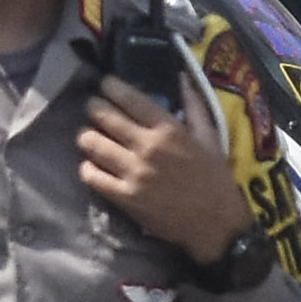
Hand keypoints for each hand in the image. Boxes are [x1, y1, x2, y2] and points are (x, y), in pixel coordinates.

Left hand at [75, 81, 253, 268]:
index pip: (130, 99)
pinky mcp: (124, 197)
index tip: (104, 84)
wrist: (214, 223)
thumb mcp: (211, 137)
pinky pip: (92, 176)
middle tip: (92, 107)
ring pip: (93, 144)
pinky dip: (87, 167)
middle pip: (105, 117)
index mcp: (168, 129)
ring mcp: (133, 173)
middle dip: (94, 107)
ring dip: (86, 136)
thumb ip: (195, 106)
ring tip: (87, 135)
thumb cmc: (214, 178)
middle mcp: (147, 147)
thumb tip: (183, 78)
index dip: (111, 87)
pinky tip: (90, 164)